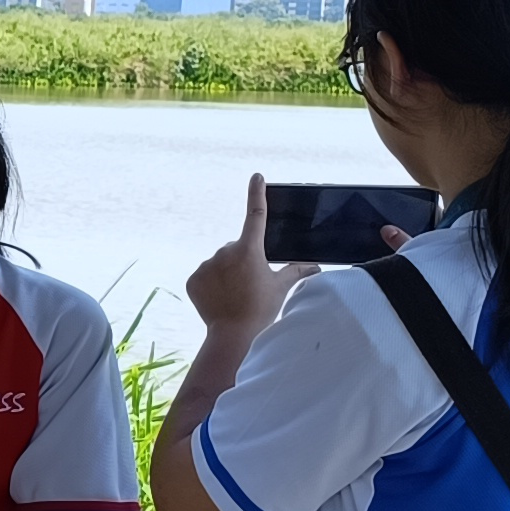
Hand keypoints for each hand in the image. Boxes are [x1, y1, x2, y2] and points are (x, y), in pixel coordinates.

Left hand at [190, 176, 312, 337]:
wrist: (232, 334)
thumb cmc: (261, 309)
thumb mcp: (282, 287)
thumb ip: (297, 272)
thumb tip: (316, 267)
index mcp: (249, 250)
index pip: (256, 215)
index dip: (257, 194)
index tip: (257, 176)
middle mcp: (225, 251)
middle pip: (236, 249)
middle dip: (243, 261)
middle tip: (250, 285)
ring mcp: (207, 265)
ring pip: (220, 263)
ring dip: (227, 274)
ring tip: (235, 295)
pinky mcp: (193, 279)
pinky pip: (205, 277)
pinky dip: (212, 285)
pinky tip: (220, 299)